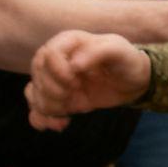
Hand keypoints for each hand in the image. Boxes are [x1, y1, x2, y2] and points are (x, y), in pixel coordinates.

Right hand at [25, 30, 150, 130]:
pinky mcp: (58, 97)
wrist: (133, 81)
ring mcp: (56, 79)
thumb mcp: (120, 51)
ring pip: (34, 91)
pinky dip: (41, 119)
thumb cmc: (126, 60)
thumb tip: (74, 65)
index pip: (48, 54)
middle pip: (37, 73)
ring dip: (47, 106)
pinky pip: (37, 107)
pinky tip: (59, 124)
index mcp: (69, 42)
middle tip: (73, 95)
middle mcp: (58, 59)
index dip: (57, 72)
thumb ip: (98, 52)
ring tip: (67, 112)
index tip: (76, 82)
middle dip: (52, 90)